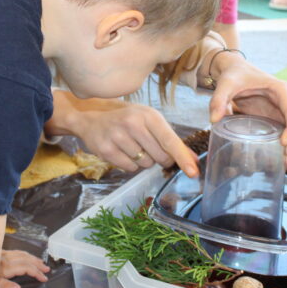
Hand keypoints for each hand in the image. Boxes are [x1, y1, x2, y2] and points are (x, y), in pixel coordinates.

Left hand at [0, 250, 49, 287]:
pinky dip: (23, 254)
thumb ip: (3, 286)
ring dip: (32, 257)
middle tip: (47, 269)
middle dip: (37, 264)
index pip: (25, 268)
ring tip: (40, 262)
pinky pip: (15, 251)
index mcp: (5, 267)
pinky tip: (23, 256)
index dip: (36, 273)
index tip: (44, 279)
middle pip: (25, 259)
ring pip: (20, 253)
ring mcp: (0, 254)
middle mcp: (5, 258)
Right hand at [72, 99, 200, 177]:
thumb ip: (171, 140)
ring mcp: (118, 137)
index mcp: (148, 115)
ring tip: (132, 146)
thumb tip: (194, 160)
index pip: (170, 140)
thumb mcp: (150, 122)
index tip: (193, 172)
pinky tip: (123, 152)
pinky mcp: (107, 150)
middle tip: (149, 147)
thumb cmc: (127, 120)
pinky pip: (130, 168)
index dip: (183, 158)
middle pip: (160, 156)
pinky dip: (131, 165)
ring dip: (144, 161)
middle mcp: (133, 124)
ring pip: (146, 164)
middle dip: (161, 158)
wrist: (92, 120)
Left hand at [208, 57, 286, 163]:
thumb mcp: (226, 84)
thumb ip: (219, 99)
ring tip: (286, 162)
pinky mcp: (280, 118)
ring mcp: (286, 110)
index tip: (284, 143)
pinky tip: (283, 160)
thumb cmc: (234, 76)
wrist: (236, 72)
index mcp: (280, 89)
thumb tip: (214, 119)